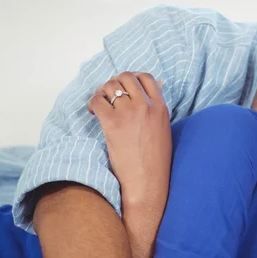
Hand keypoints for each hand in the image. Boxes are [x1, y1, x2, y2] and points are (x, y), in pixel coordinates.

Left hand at [87, 71, 170, 213]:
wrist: (147, 180)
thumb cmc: (156, 160)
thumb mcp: (163, 129)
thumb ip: (156, 108)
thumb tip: (156, 88)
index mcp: (161, 107)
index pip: (146, 77)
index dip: (133, 78)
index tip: (126, 87)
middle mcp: (146, 106)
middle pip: (126, 77)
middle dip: (115, 83)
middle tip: (110, 94)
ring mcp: (129, 113)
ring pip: (110, 86)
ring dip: (102, 92)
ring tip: (100, 104)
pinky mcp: (113, 123)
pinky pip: (97, 101)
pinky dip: (93, 103)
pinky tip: (94, 112)